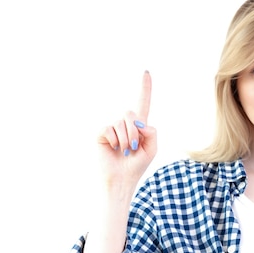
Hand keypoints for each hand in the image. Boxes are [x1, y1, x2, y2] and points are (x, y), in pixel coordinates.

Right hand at [97, 71, 156, 186]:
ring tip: (123, 152)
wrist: (122, 180)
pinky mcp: (101, 134)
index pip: (143, 103)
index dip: (145, 88)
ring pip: (122, 123)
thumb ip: (151, 132)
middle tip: (133, 147)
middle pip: (132, 114)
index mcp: (139, 126)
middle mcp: (125, 124)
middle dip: (135, 132)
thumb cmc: (136, 166)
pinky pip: (109, 129)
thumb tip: (138, 122)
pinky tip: (113, 149)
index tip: (146, 71)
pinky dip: (114, 141)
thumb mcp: (152, 149)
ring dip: (125, 140)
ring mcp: (112, 128)